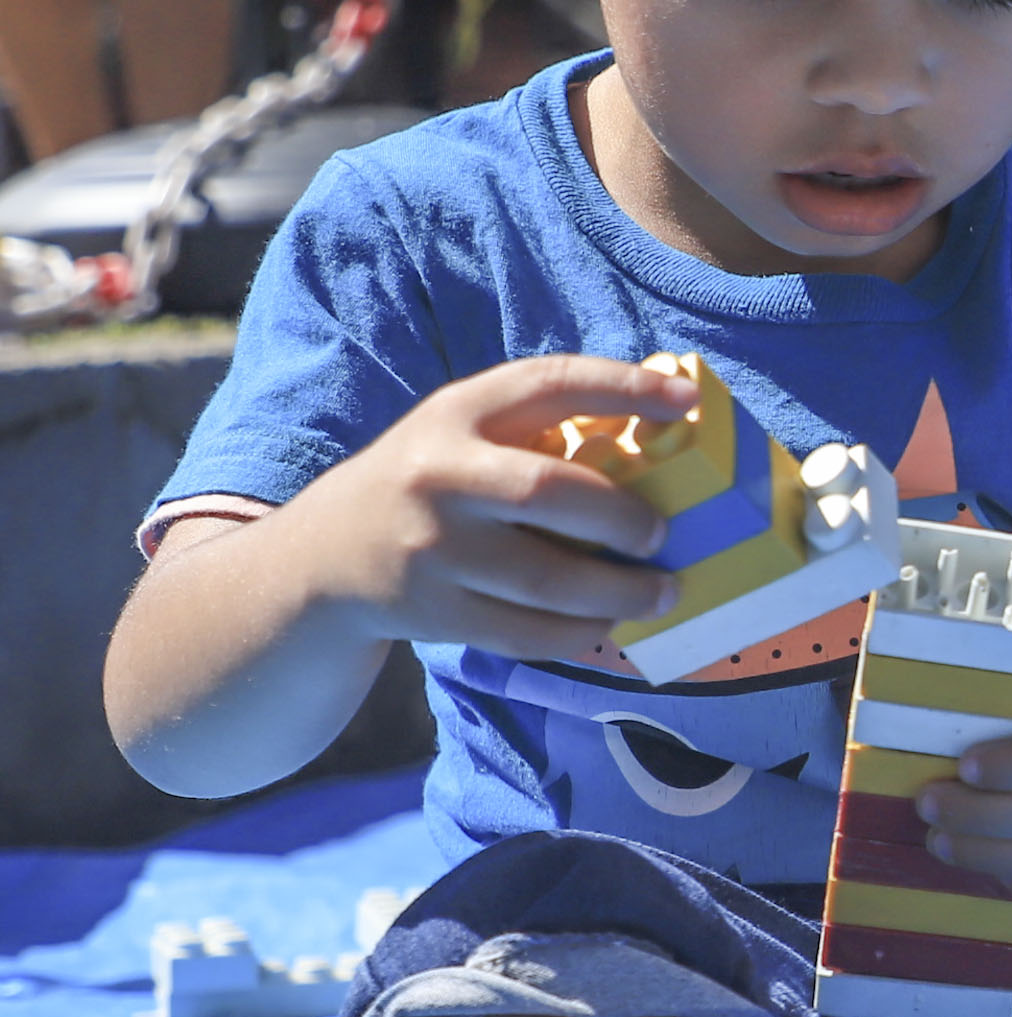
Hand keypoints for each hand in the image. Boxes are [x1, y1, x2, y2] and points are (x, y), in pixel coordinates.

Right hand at [291, 355, 695, 656]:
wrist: (322, 558)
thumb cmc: (427, 485)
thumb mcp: (460, 436)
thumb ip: (535, 431)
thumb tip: (660, 440)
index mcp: (456, 413)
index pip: (549, 384)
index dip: (622, 386)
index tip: (685, 400)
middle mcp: (439, 476)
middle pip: (551, 493)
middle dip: (624, 518)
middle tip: (662, 534)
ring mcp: (433, 550)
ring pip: (548, 579)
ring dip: (621, 592)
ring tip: (663, 592)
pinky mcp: (434, 612)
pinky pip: (526, 631)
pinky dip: (579, 632)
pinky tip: (606, 622)